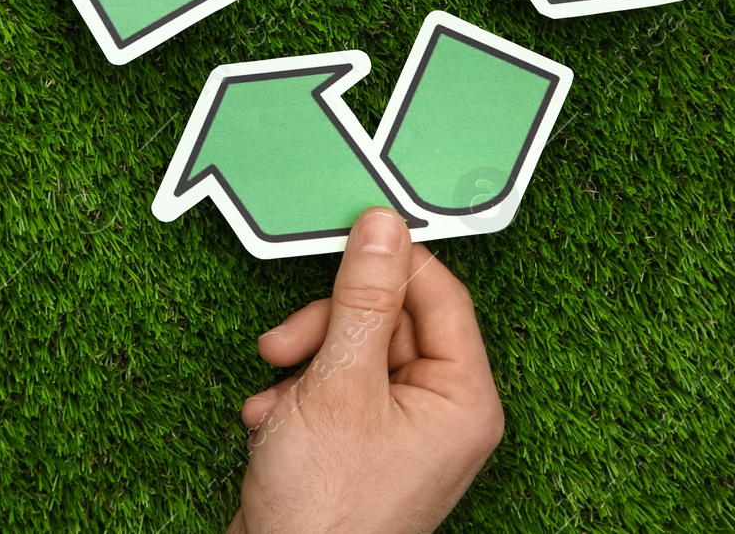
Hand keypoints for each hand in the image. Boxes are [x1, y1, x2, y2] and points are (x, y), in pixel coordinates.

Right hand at [229, 208, 503, 533]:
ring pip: (353, 351)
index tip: (346, 238)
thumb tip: (381, 228)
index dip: (391, 264)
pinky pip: (334, 389)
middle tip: (287, 342)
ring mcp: (401, 431)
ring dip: (303, 362)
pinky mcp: (362, 445)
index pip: (440, 295)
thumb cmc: (326, 511)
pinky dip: (297, 396)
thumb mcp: (340, 384)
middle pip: (389, 320)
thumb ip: (362, 298)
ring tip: (274, 394)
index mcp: (462, 398)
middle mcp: (441, 412)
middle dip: (327, 326)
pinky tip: (271, 421)